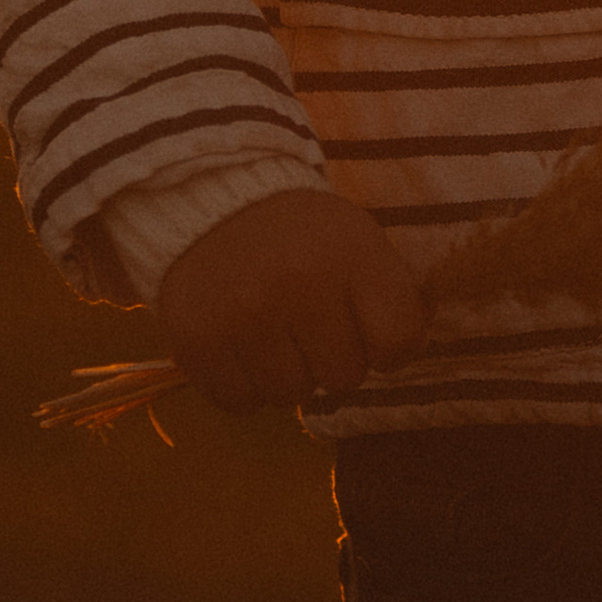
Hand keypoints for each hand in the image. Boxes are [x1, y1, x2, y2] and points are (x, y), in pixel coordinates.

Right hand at [153, 187, 426, 411]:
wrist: (215, 199)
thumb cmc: (302, 232)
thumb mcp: (359, 241)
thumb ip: (390, 296)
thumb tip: (405, 355)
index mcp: (352, 255)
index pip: (397, 341)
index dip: (388, 347)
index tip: (369, 332)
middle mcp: (299, 286)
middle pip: (343, 379)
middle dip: (334, 360)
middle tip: (314, 327)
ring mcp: (244, 317)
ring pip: (291, 396)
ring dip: (288, 375)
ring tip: (276, 333)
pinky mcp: (197, 342)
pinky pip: (241, 402)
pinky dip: (246, 385)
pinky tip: (243, 346)